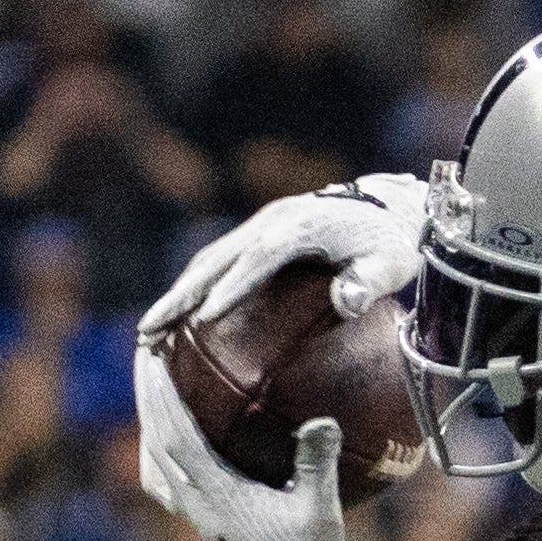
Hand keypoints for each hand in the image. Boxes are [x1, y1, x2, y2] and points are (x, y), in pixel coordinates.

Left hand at [134, 343, 362, 540]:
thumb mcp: (318, 510)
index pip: (177, 436)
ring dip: (151, 417)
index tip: (154, 357)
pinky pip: (164, 477)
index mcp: (217, 494)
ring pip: (155, 457)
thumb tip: (322, 421)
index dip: (162, 394)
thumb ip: (316, 464)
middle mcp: (196, 501)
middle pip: (157, 439)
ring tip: (155, 382)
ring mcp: (195, 512)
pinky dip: (158, 448)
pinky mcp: (201, 519)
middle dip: (148, 392)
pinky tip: (167, 436)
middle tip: (147, 350)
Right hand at [139, 173, 427, 336]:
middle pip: (215, 260)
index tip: (204, 319)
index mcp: (298, 228)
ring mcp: (260, 227)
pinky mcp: (257, 236)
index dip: (230, 287)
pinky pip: (218, 264)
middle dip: (180, 297)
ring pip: (208, 262)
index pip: (256, 260)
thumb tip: (347, 300)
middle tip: (149, 331)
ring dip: (176, 296)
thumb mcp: (392, 264)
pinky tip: (176, 321)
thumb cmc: (394, 244)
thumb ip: (370, 281)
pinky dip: (193, 290)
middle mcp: (271, 222)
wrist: (389, 207)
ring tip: (148, 333)